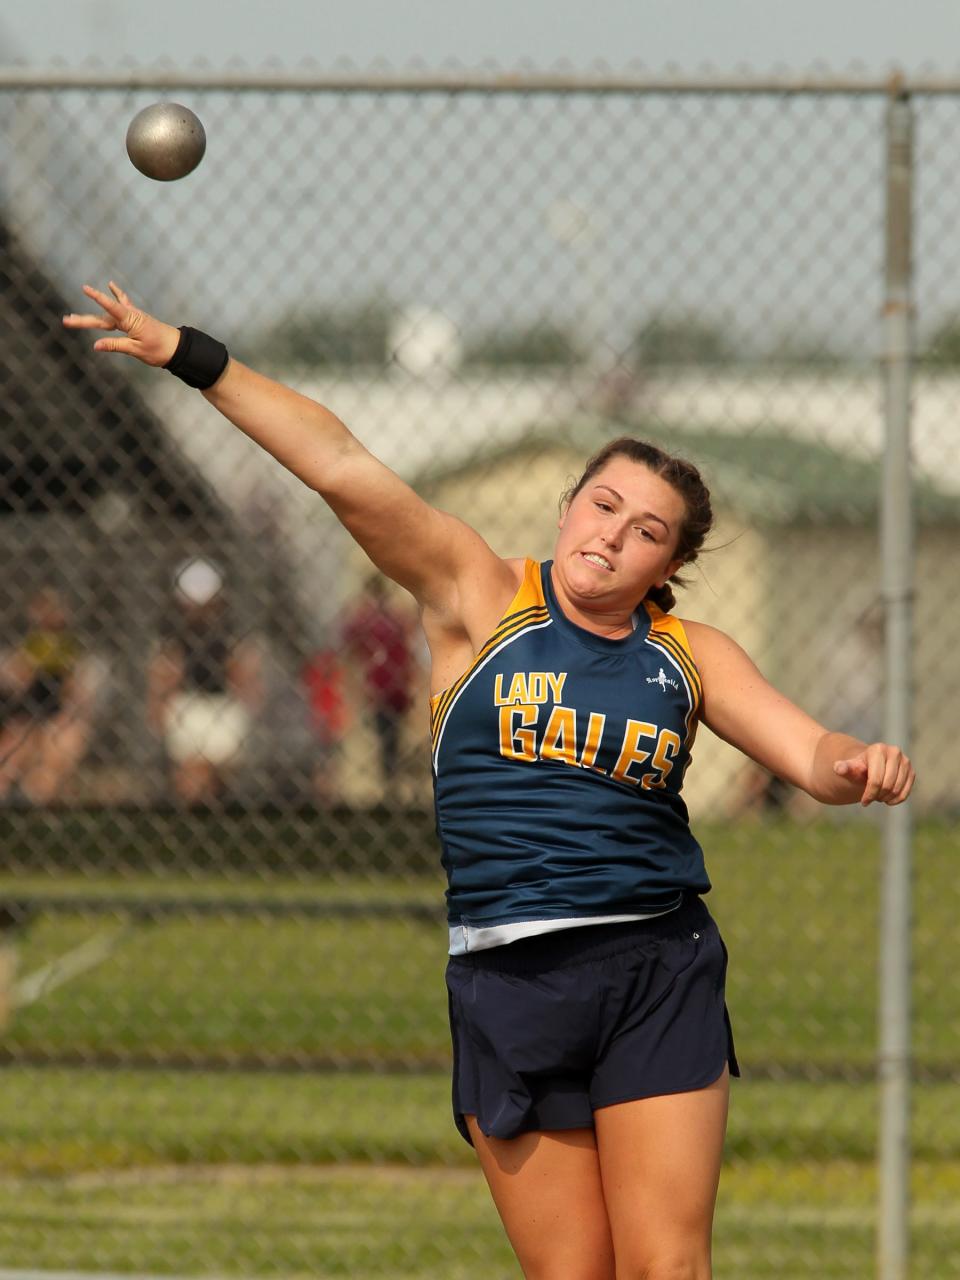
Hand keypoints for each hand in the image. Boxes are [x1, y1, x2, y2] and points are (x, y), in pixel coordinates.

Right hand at [62, 282, 180, 367]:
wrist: (176, 347)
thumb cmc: (159, 350)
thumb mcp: (136, 350)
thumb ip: (115, 345)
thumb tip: (96, 345)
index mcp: (130, 321)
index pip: (110, 307)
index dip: (98, 297)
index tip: (85, 288)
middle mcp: (129, 316)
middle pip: (102, 318)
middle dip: (84, 320)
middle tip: (66, 321)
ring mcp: (132, 316)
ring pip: (108, 315)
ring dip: (92, 317)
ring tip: (74, 318)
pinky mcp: (135, 318)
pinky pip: (122, 305)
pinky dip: (116, 295)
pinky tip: (110, 284)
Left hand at [834, 743, 914, 805]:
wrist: (869, 766)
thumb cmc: (857, 768)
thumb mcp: (849, 769)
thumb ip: (844, 768)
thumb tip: (838, 768)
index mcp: (878, 749)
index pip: (876, 780)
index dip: (869, 794)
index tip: (863, 802)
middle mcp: (895, 752)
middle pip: (887, 786)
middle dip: (877, 796)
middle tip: (870, 798)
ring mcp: (905, 762)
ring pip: (897, 790)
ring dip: (886, 798)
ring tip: (877, 796)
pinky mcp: (911, 772)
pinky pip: (906, 793)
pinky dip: (896, 800)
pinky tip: (887, 799)